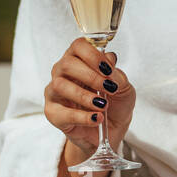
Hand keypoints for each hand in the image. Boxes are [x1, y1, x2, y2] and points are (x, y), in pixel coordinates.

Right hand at [44, 37, 135, 159]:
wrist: (112, 130)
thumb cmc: (116, 103)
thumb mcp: (124, 88)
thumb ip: (117, 74)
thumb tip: (109, 59)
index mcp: (80, 60)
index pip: (78, 46)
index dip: (92, 55)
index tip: (108, 69)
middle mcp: (63, 73)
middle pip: (67, 64)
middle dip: (90, 76)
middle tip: (109, 88)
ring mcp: (54, 92)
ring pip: (60, 86)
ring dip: (85, 96)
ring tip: (103, 105)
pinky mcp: (53, 113)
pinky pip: (62, 113)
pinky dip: (82, 116)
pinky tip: (97, 118)